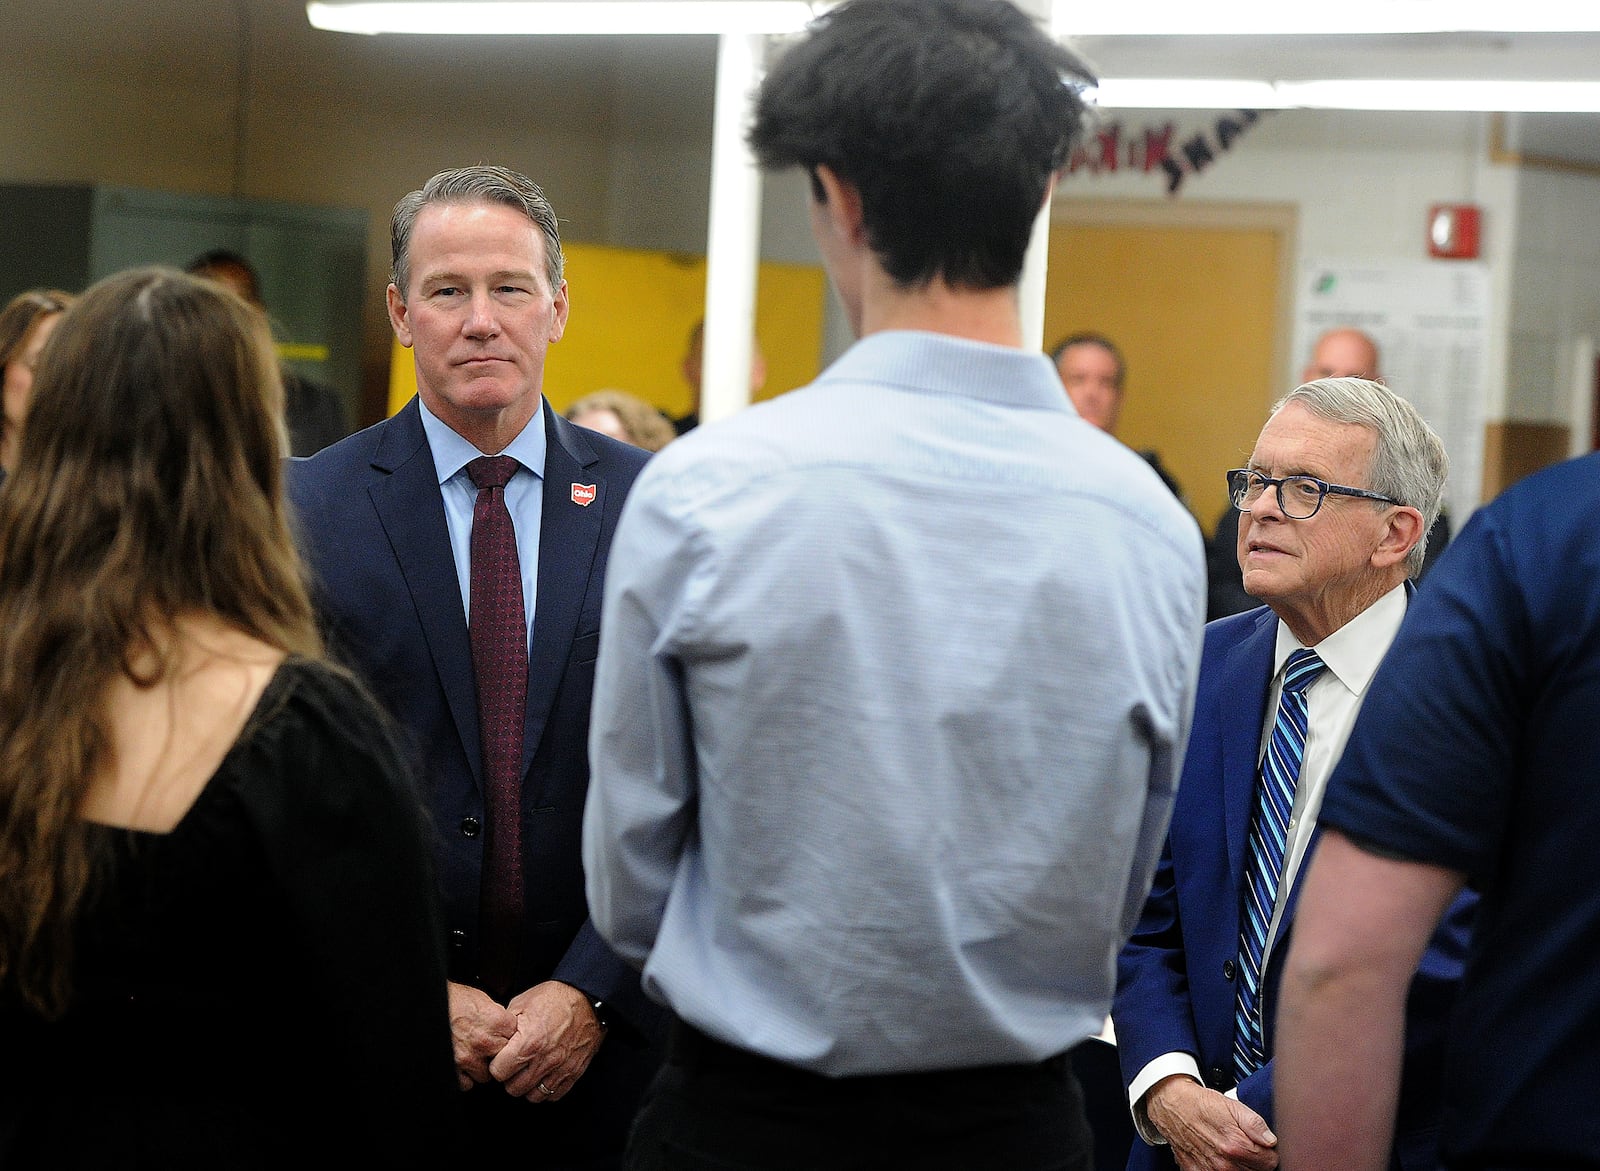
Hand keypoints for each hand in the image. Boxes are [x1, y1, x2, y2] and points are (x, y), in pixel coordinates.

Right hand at [447, 980, 518, 1091]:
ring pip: (486, 1074)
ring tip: (473, 1056)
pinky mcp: (455, 1069)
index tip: (503, 1037)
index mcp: (498, 1022)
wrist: (432, 1003)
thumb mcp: (483, 1000)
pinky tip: (462, 1066)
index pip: (517, 1039)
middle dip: (497, 1055)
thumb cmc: (454, 999)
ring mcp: (470, 1057)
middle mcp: (486, 1041)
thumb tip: (506, 1026)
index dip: (508, 1039)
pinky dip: (465, 1077)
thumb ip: (498, 1016)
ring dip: (481, 1068)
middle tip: (488, 1048)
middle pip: (504, 1059)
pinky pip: (467, 1084)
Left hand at [489, 980, 606, 1101]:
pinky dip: (547, 1089)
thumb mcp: (522, 1002)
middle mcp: (544, 1060)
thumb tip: (495, 1039)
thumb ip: (505, 1026)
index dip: (496, 1064)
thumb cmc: (556, 998)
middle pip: (513, 1089)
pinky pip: (554, 1095)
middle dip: (510, 1078)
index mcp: (528, 1043)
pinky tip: (544, 1075)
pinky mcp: (574, 1072)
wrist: (588, 999)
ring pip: (533, 1096)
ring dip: (528, 1086)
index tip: (501, 1058)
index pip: (498, 1073)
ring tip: (529, 1071)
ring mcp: (560, 1069)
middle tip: (514, 1065)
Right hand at [1145, 1075, 1278, 1170]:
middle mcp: (1224, 1164)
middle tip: (1247, 1144)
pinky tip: (1218, 1156)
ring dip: (1240, 1166)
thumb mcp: (1233, 1106)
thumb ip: (1255, 1124)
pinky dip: (1221, 1169)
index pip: (1270, 1162)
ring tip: (1232, 1149)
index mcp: (1236, 1146)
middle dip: (1256, 1160)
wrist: (1171, 1104)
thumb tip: (1271, 1140)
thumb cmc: (1201, 1104)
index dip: (1270, 1152)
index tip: (1264, 1145)